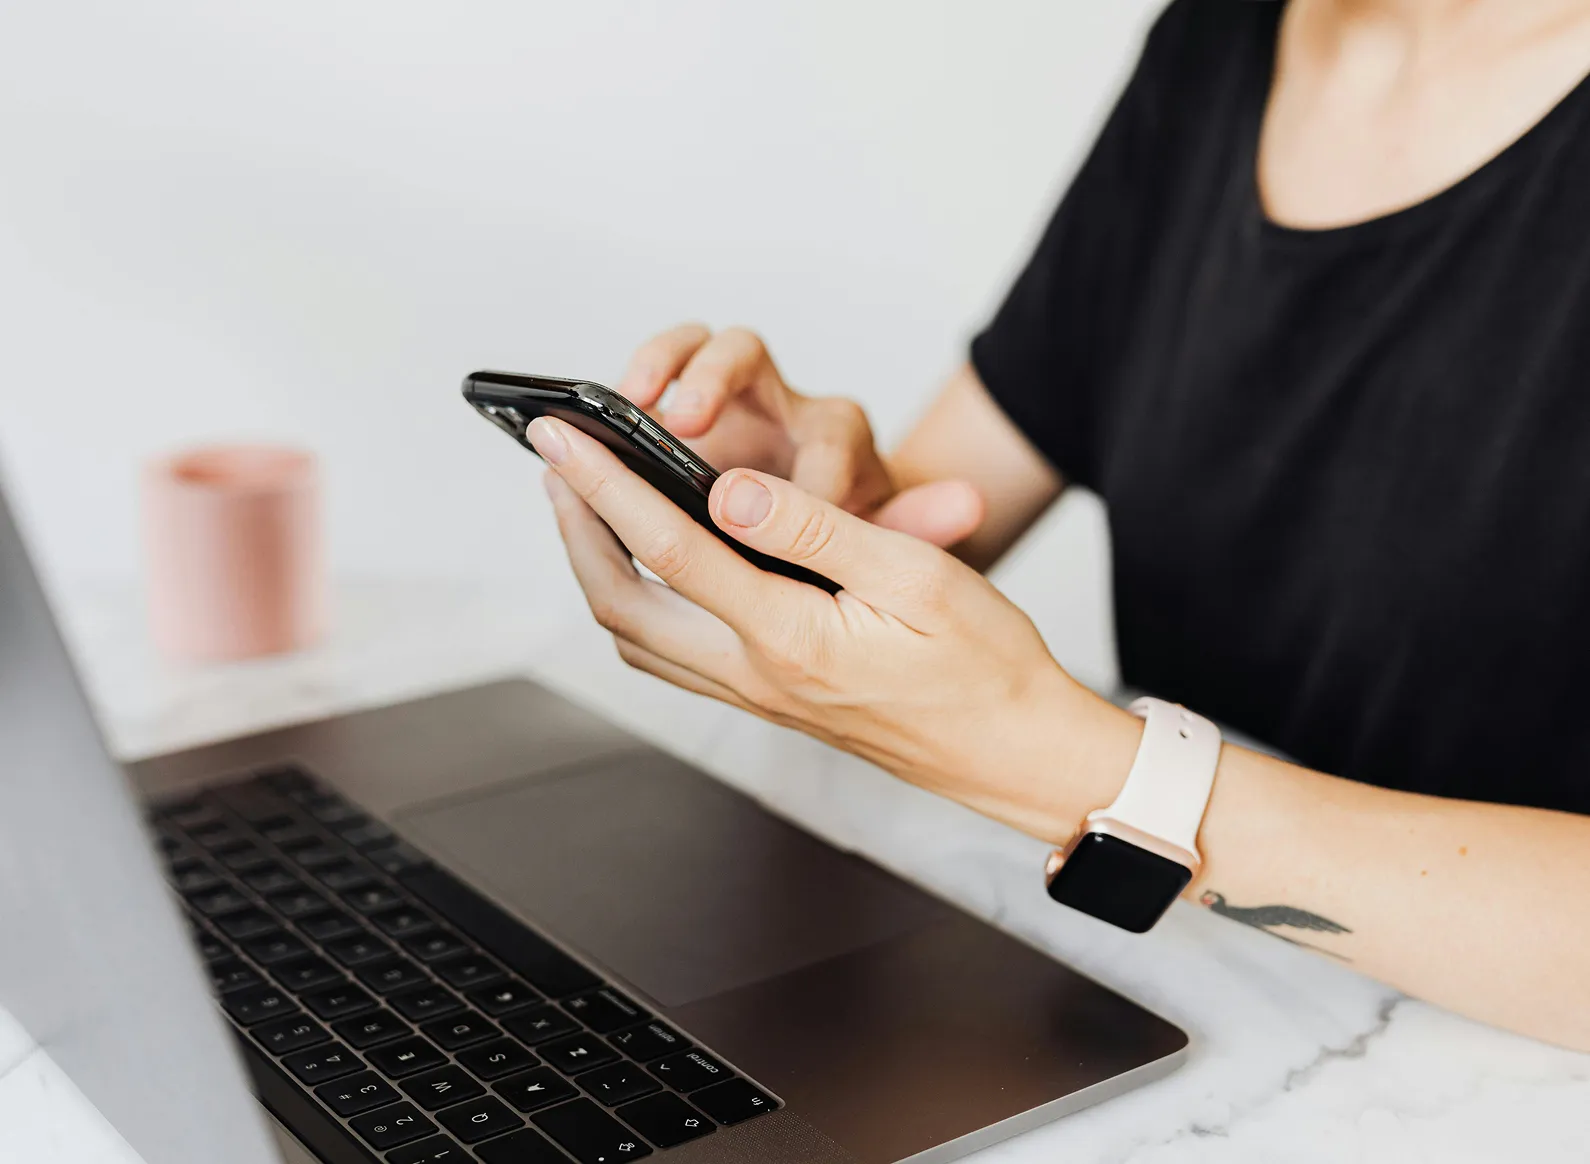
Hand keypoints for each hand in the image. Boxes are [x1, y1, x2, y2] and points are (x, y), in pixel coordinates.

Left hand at [529, 414, 1122, 841]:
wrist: (1015, 752)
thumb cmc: (985, 664)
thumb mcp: (915, 577)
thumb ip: (816, 529)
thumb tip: (732, 488)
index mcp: (791, 636)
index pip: (669, 547)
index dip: (605, 483)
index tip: (561, 436)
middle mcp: (757, 676)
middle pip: (622, 603)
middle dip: (574, 528)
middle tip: (554, 464)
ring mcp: (759, 697)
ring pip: (638, 639)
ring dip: (597, 568)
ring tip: (586, 506)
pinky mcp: (770, 703)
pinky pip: (674, 659)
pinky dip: (638, 608)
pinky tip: (648, 572)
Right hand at [616, 324, 983, 547]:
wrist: (838, 535)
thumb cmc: (864, 539)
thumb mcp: (903, 541)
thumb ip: (922, 522)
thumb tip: (970, 504)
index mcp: (838, 433)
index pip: (828, 427)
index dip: (808, 470)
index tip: (792, 510)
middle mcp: (779, 406)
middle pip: (743, 352)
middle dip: (709, 376)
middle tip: (681, 418)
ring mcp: (722, 410)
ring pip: (686, 351)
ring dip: (655, 370)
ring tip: (625, 408)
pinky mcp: (676, 429)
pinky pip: (641, 393)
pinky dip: (617, 407)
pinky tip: (584, 451)